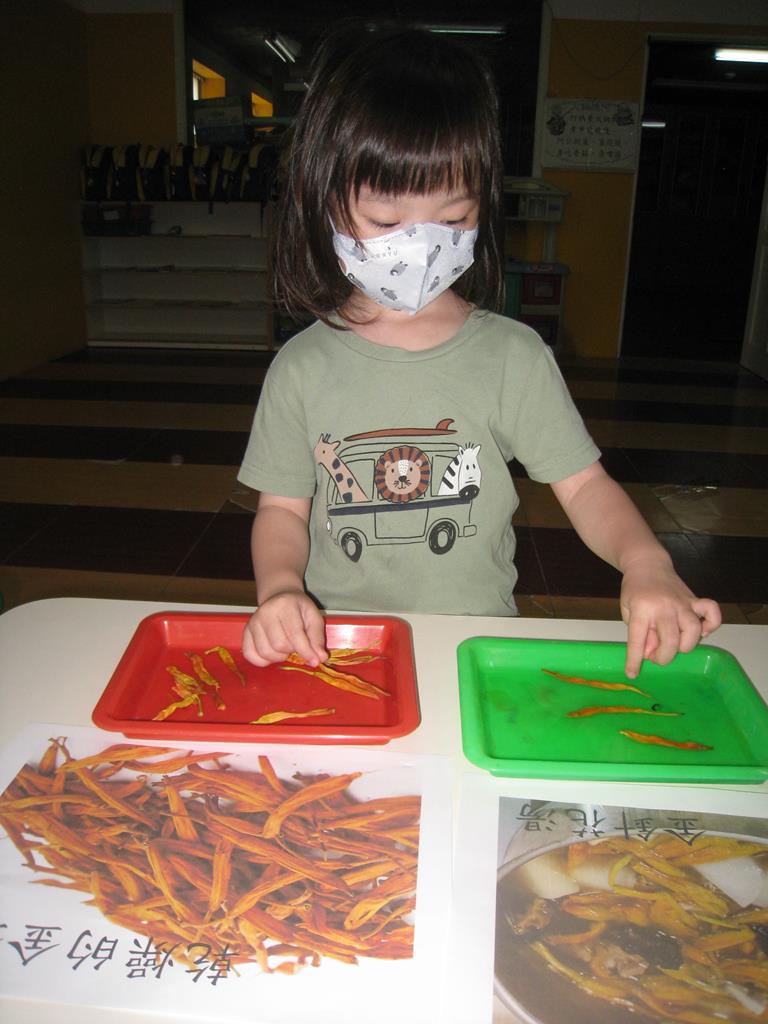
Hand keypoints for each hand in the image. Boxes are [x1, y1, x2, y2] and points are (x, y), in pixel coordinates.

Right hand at [242, 590, 327, 667]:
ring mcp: (252, 622)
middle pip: (279, 646)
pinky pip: (250, 655)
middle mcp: (265, 612)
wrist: (279, 597)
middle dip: (291, 651)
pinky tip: (272, 654)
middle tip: (296, 645)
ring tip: (285, 647)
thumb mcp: (313, 617)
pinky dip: (263, 661)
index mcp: (285, 605)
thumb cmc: (298, 608)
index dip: (306, 651)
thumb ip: (317, 638)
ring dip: (279, 657)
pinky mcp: (245, 632)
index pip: (295, 634)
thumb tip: (319, 659)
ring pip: (265, 652)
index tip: (314, 661)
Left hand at [620, 560, 720, 678]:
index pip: (637, 639)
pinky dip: (712, 625)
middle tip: (656, 656)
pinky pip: (712, 612)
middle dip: (664, 657)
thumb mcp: (628, 611)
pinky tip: (702, 632)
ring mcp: (682, 603)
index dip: (634, 660)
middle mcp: (664, 607)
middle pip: (671, 640)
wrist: (647, 563)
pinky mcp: (694, 600)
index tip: (633, 674)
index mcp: (642, 609)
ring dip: (686, 645)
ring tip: (676, 646)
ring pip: (694, 630)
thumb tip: (652, 653)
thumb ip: (639, 633)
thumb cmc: (635, 590)